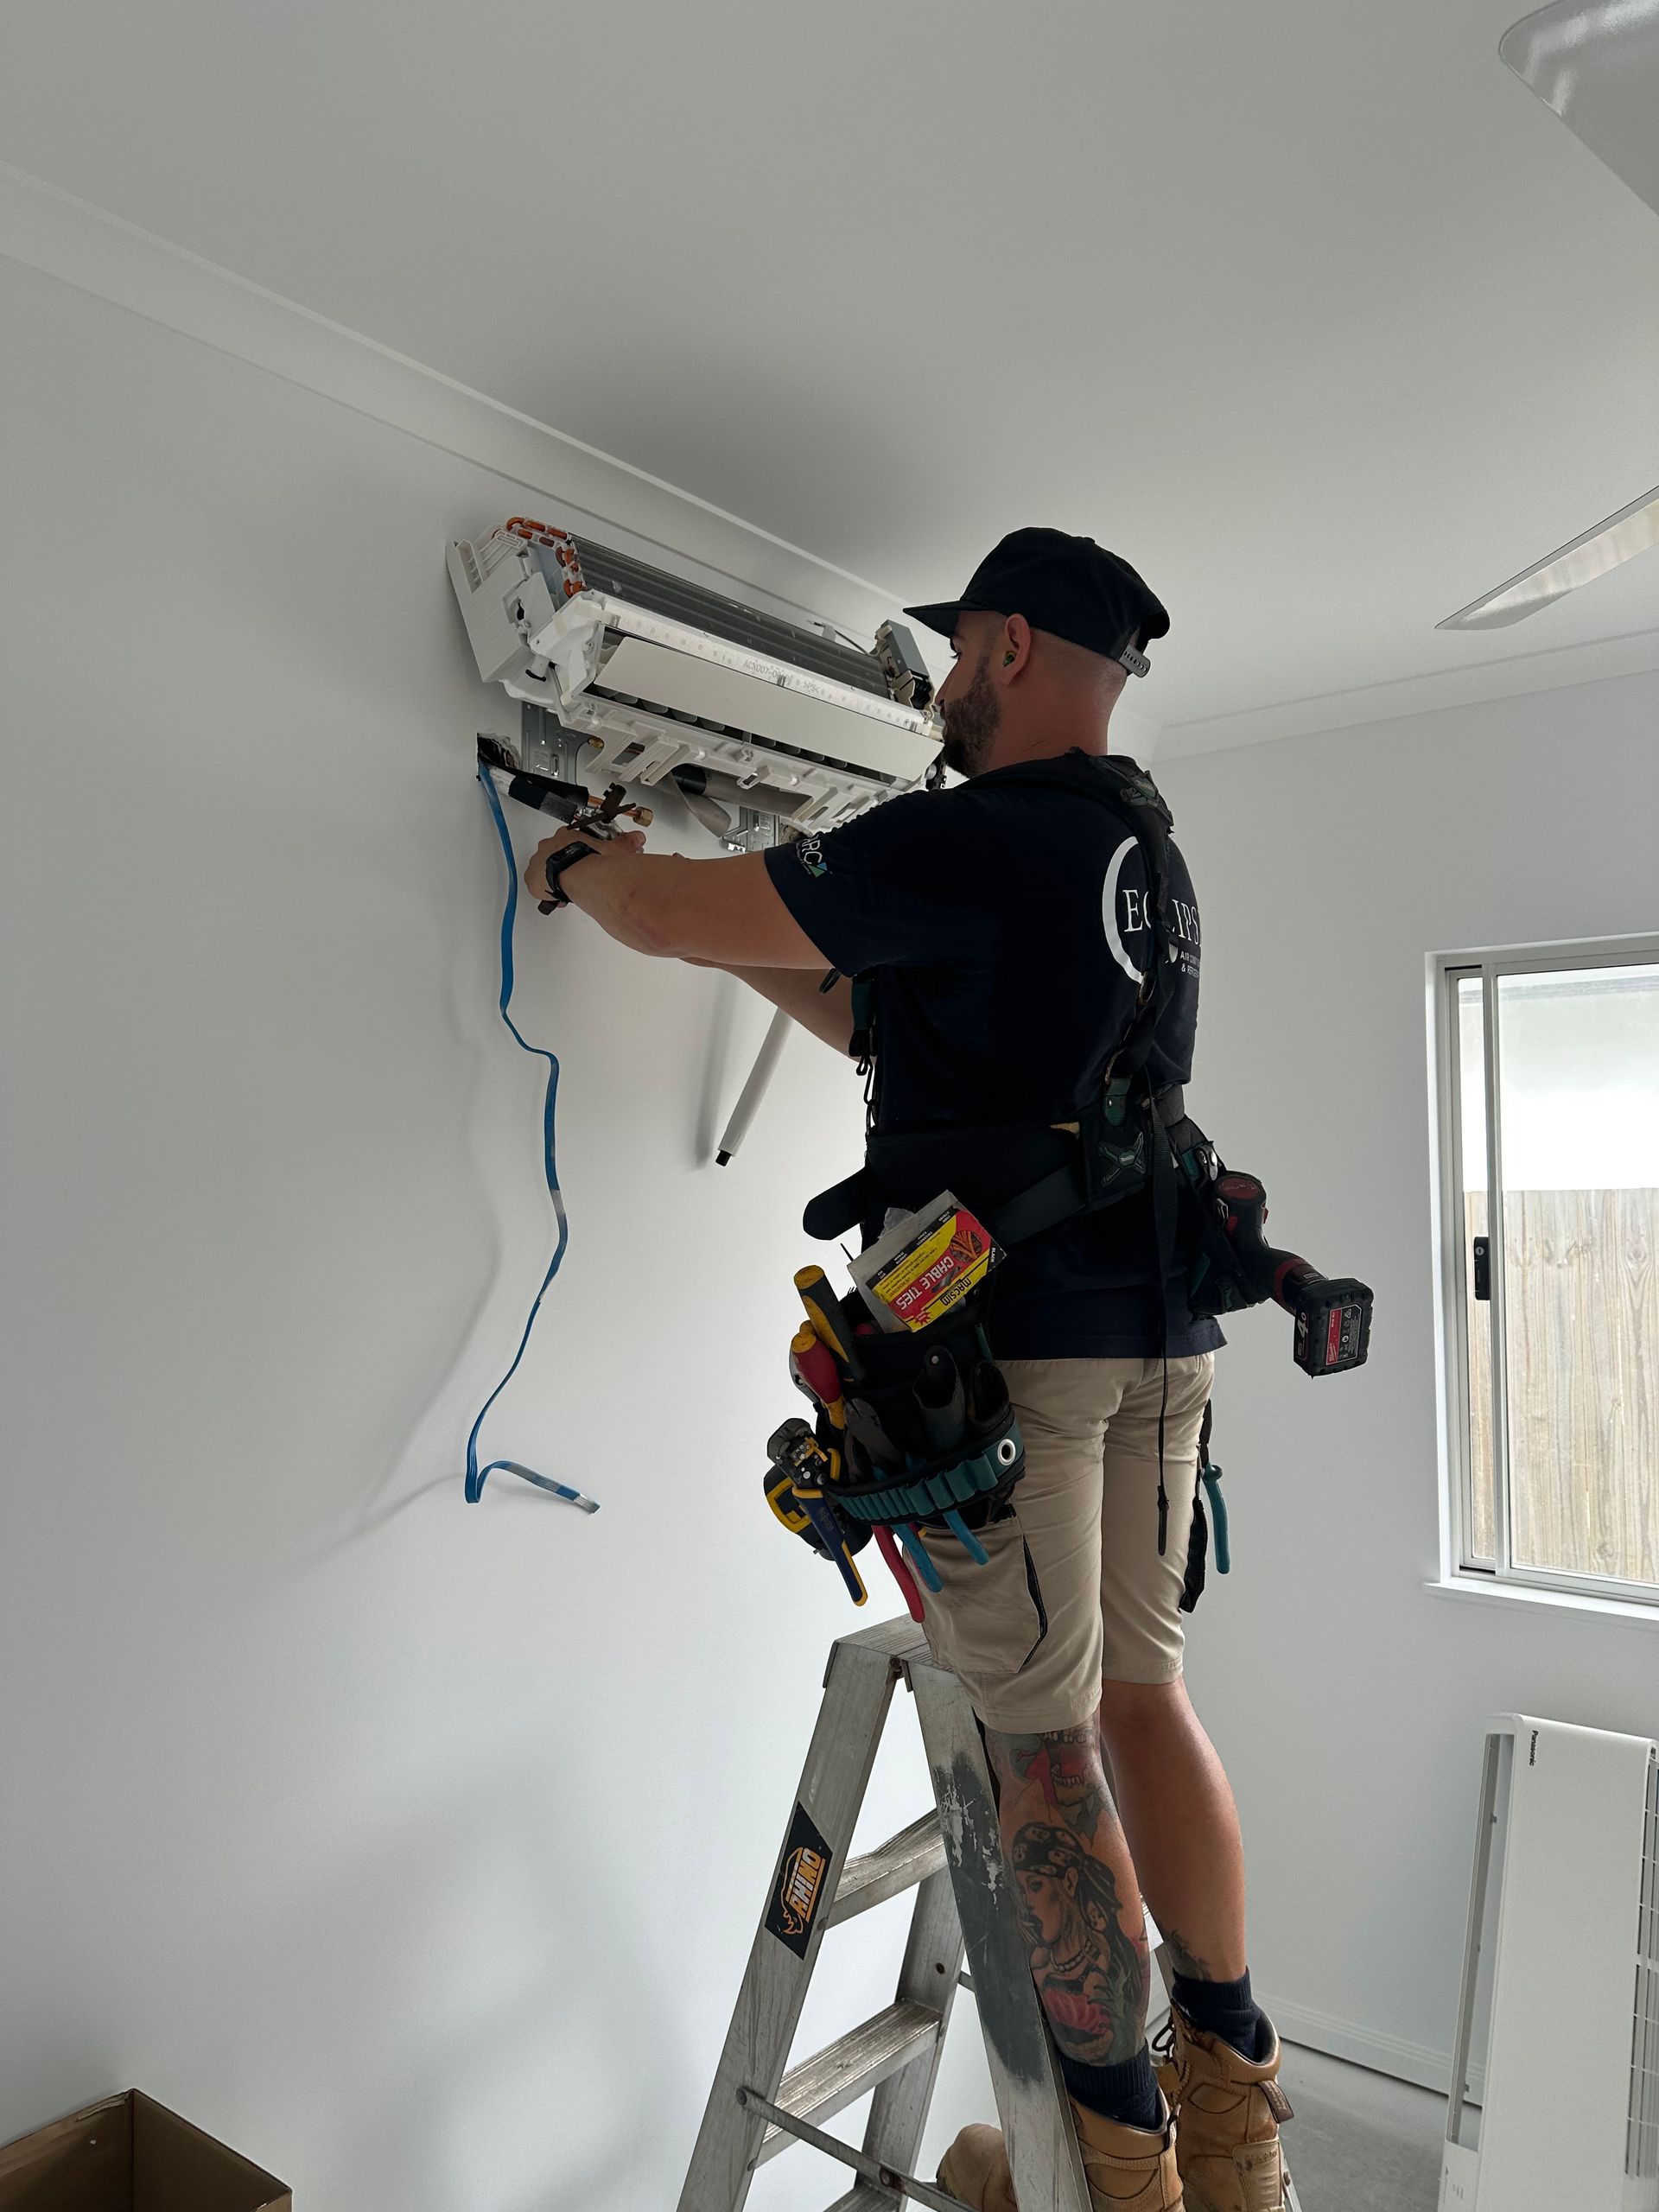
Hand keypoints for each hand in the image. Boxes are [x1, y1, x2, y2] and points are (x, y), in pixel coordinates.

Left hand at [524, 823, 646, 904]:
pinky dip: (545, 892)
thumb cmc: (589, 858)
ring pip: (543, 870)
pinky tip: (557, 897)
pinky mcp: (532, 879)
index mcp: (565, 836)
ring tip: (566, 888)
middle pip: (552, 855)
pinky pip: (536, 887)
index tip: (581, 859)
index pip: (567, 841)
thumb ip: (625, 843)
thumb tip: (638, 837)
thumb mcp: (611, 848)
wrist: (573, 870)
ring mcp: (538, 862)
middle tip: (574, 875)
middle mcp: (548, 846)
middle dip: (563, 865)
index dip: (574, 852)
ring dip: (553, 878)